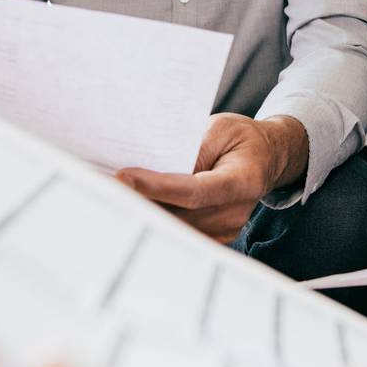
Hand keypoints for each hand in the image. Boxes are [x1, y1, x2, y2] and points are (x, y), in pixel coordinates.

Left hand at [116, 114, 307, 242]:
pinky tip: (130, 208)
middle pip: (179, 216)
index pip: (195, 190)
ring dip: (142, 214)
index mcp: (244, 180)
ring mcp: (226, 230)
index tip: (123, 176)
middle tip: (100, 189)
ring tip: (107, 197)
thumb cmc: (240, 139)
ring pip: (174, 229)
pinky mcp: (214, 238)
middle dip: (139, 203)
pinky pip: (178, 235)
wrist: (266, 158)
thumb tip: (155, 168)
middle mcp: (236, 211)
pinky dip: (154, 222)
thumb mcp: (219, 128)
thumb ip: (193, 148)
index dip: (157, 186)